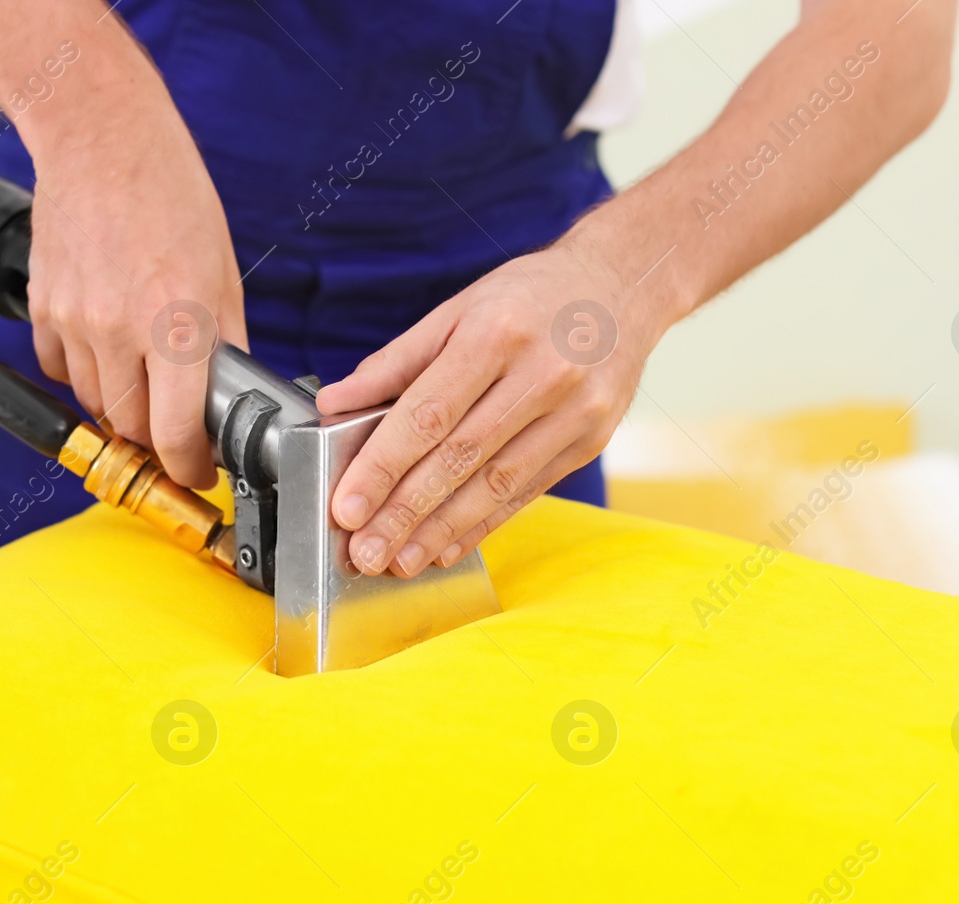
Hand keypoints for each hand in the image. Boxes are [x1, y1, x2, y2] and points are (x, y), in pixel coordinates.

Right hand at [25, 110, 242, 488]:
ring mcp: (74, 321)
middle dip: (156, 442)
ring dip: (120, 410)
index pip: (174, 433)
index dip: (189, 466)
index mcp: (176, 324)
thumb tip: (228, 395)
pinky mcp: (43, 308)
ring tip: (144, 387)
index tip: (198, 470)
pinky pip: (59, 370)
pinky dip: (84, 375)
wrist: (101, 140)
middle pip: (130, 429)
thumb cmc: (169, 193)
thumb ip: (224, 343)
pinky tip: (106, 351)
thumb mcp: (224, 274)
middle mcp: (119, 329)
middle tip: (176, 434)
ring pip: (94, 404)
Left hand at [314, 236, 658, 576]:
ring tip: (400, 561)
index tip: (347, 507)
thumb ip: (396, 362)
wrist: (623, 287)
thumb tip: (335, 402)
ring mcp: (574, 412)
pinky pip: (526, 493)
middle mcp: (541, 375)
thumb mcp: (459, 309)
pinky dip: (482, 525)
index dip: (383, 467)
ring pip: (495, 485)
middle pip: (460, 458)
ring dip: (441, 531)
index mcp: (496, 334)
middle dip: (405, 513)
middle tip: (365, 551)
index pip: (428, 414)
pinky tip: (446, 546)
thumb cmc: (531, 296)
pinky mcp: (590, 441)